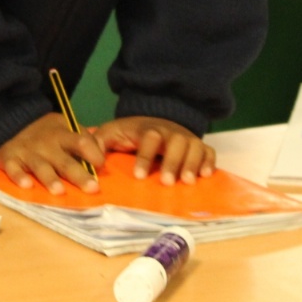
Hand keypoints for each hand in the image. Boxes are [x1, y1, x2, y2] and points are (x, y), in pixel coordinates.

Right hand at [0, 113, 105, 194]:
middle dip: (79, 175)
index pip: (81, 142)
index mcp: (63, 134)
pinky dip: (19, 177)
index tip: (101, 166)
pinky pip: (14, 169)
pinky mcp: (9, 159)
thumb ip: (84, 139)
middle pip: (65, 161)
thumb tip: (102, 155)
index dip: (93, 153)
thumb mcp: (65, 127)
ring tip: (60, 191)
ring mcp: (27, 151)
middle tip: (92, 188)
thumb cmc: (45, 133)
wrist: (10, 124)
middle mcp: (46, 143)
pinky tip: (27, 185)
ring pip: (41, 167)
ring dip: (50, 179)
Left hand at [94, 116, 214, 184]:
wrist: (155, 118)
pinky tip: (205, 176)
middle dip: (173, 162)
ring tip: (187, 182)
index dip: (145, 156)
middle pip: (177, 142)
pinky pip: (209, 152)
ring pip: (195, 146)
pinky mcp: (199, 147)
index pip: (150, 138)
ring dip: (191, 164)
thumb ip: (98, 143)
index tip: (139, 176)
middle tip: (167, 182)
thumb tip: (92, 160)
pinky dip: (209, 162)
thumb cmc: (131, 133)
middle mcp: (171, 133)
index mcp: (148, 129)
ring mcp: (187, 139)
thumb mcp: (111, 133)